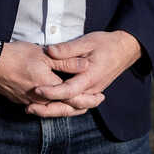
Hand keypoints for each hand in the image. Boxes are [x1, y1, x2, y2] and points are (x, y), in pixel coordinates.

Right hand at [0, 39, 92, 117]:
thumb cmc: (17, 55)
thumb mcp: (44, 55)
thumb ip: (66, 61)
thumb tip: (87, 66)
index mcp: (49, 88)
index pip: (74, 98)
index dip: (89, 99)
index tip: (101, 97)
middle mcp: (40, 100)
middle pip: (65, 108)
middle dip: (81, 106)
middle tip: (95, 103)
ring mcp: (29, 102)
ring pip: (53, 110)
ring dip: (67, 107)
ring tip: (79, 104)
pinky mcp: (20, 100)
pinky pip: (41, 108)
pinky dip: (53, 106)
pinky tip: (56, 102)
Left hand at [28, 30, 143, 117]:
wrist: (125, 50)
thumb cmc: (106, 44)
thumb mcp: (86, 42)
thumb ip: (68, 49)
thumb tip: (50, 51)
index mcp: (90, 77)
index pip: (69, 90)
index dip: (52, 92)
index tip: (36, 90)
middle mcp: (92, 90)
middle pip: (69, 106)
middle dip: (48, 109)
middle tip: (28, 108)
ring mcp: (92, 93)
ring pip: (72, 109)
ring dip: (53, 111)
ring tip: (32, 109)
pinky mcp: (90, 93)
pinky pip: (75, 105)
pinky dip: (61, 108)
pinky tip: (46, 105)